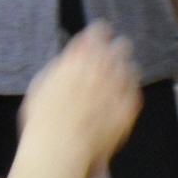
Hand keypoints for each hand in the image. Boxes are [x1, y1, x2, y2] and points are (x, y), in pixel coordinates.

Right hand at [20, 22, 140, 170]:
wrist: (61, 146)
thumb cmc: (43, 118)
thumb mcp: (42, 83)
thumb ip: (61, 67)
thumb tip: (70, 60)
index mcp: (79, 57)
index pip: (97, 33)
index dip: (100, 32)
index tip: (101, 32)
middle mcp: (102, 67)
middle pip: (119, 47)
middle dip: (117, 48)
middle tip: (115, 51)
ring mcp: (118, 87)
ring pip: (130, 68)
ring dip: (124, 69)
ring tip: (117, 76)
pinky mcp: (129, 107)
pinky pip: (134, 92)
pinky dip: (129, 91)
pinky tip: (122, 95)